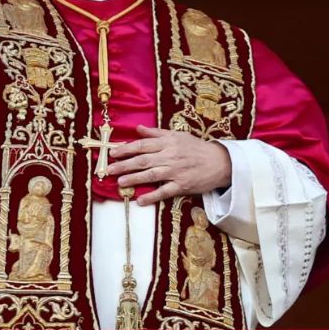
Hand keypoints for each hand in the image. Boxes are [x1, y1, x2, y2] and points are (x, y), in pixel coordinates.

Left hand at [106, 126, 232, 205]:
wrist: (219, 162)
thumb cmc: (196, 147)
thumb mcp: (177, 135)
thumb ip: (156, 133)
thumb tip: (137, 128)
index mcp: (167, 143)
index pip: (142, 145)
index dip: (126, 149)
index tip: (112, 153)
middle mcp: (170, 156)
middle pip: (143, 160)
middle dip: (124, 165)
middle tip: (109, 169)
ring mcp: (175, 172)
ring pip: (151, 175)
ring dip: (134, 179)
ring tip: (120, 183)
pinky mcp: (182, 186)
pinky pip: (165, 192)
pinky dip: (152, 197)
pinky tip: (140, 201)